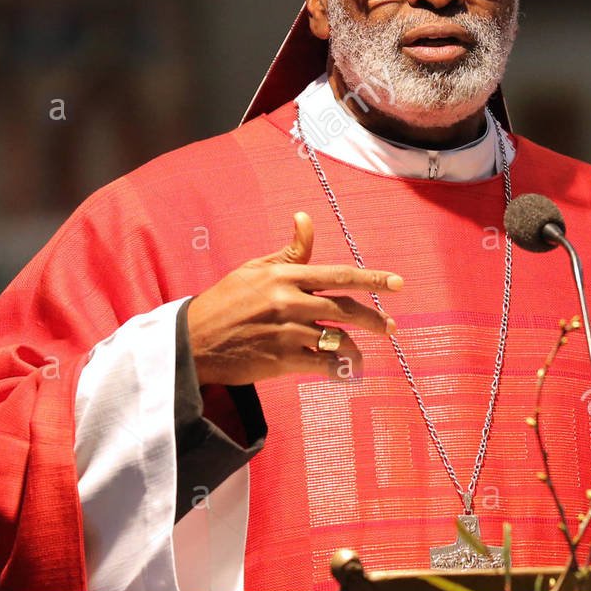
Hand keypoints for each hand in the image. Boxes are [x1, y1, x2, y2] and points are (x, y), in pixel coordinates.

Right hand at [187, 212, 402, 386]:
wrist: (192, 342)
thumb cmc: (225, 301)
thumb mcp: (254, 269)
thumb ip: (289, 250)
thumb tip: (305, 218)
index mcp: (285, 275)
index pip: (339, 275)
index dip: (373, 279)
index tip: (398, 283)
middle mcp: (290, 301)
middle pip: (345, 309)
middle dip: (373, 318)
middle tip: (390, 327)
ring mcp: (287, 332)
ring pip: (337, 339)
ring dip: (357, 348)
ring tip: (364, 354)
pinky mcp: (282, 360)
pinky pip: (323, 364)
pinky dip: (340, 369)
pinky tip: (348, 372)